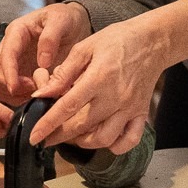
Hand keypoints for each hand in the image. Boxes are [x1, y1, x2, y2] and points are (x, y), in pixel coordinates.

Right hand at [0, 2, 92, 104]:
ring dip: (12, 94)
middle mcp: (10, 48)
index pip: (4, 55)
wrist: (74, 25)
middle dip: (6, 84)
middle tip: (30, 90)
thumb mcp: (61, 20)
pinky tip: (36, 96)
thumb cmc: (66, 19)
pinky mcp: (20, 75)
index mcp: (17, 32)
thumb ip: (51, 38)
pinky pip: (10, 92)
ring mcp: (14, 63)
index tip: (15, 87)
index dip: (7, 73)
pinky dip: (19, 98)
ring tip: (35, 93)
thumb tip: (42, 62)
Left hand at [27, 17, 161, 152]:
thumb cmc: (117, 40)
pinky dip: (115, 146)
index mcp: (99, 78)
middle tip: (47, 137)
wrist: (152, 41)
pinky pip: (129, 140)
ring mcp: (130, 108)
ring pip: (104, 138)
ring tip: (72, 135)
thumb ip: (63, 73)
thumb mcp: (85, 48)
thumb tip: (42, 93)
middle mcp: (115, 97)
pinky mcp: (141, 114)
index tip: (35, 137)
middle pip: (82, 126)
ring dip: (84, 142)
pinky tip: (102, 139)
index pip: (68, 107)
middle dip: (59, 136)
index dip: (48, 124)